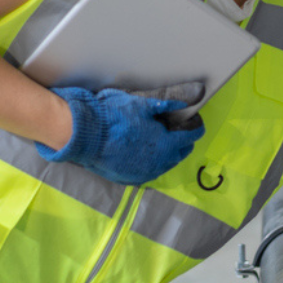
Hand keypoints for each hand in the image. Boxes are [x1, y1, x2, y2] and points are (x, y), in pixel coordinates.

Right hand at [35, 84, 204, 184]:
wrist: (87, 137)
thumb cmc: (115, 118)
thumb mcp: (142, 106)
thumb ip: (166, 106)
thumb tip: (183, 105)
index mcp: (166, 144)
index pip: (190, 137)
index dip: (195, 128)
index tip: (194, 122)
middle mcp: (160, 162)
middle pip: (181, 153)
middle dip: (183, 141)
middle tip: (178, 129)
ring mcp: (146, 172)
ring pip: (167, 164)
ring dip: (169, 153)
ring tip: (162, 141)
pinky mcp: (132, 177)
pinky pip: (150, 170)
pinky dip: (153, 161)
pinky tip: (146, 152)